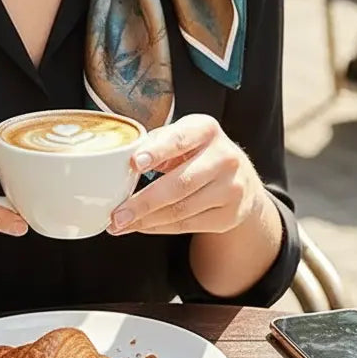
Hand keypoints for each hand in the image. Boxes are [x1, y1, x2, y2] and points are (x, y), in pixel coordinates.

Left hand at [107, 114, 266, 235]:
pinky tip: (142, 227)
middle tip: (116, 215)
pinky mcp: (230, 215)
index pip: (180, 140)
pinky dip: (160, 228)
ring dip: (146, 220)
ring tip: (121, 224)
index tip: (135, 163)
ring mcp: (231, 188)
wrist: (240, 177)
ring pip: (182, 209)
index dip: (157, 151)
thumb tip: (125, 161)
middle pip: (180, 184)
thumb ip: (156, 142)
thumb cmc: (197, 152)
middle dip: (143, 202)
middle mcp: (224, 157)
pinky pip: (188, 225)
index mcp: (206, 130)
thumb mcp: (182, 135)